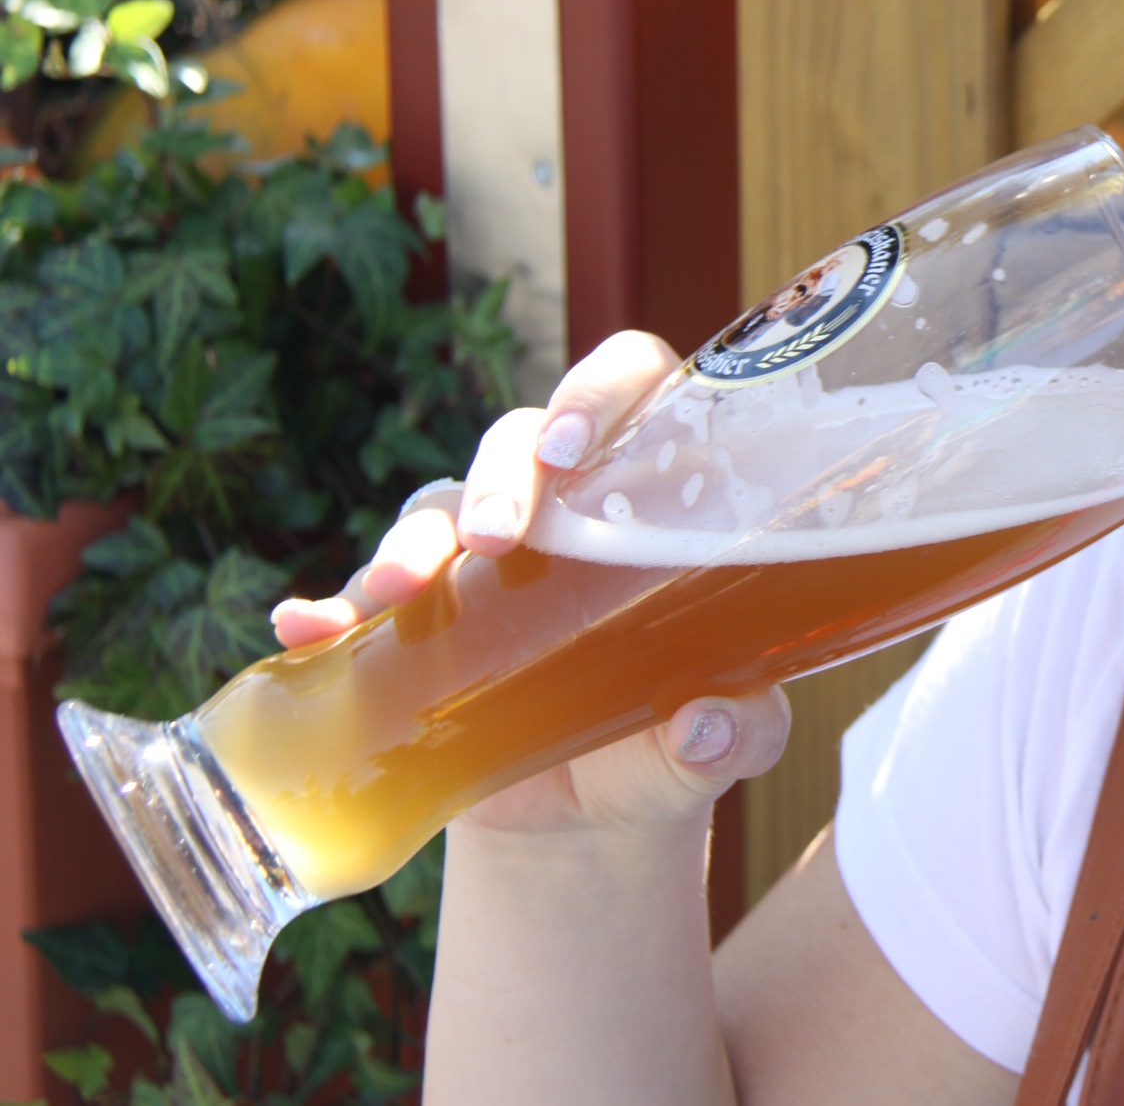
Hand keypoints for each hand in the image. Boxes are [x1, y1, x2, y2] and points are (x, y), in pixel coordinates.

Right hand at [269, 330, 790, 838]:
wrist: (584, 813)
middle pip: (518, 440)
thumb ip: (741, 729)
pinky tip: (305, 628)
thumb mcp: (721, 739)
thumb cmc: (670, 737)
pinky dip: (331, 605)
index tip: (573, 446)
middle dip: (498, 478)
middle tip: (497, 539)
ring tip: (396, 592)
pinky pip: (361, 593)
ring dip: (411, 539)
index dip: (599, 391)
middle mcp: (559, 503)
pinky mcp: (418, 615)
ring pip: (435, 505)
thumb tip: (711, 724)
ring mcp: (478, 554)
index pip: (633, 388)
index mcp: (649, 493)